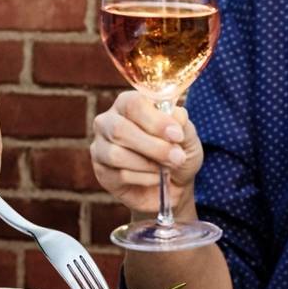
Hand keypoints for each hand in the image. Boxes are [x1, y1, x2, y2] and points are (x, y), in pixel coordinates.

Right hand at [91, 89, 202, 221]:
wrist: (174, 184)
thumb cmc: (177, 152)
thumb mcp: (187, 136)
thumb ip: (182, 123)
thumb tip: (177, 115)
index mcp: (127, 104)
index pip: (133, 104)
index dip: (156, 120)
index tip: (177, 135)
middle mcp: (107, 122)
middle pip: (119, 129)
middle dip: (153, 147)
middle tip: (177, 157)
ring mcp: (100, 148)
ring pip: (116, 155)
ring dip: (149, 164)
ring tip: (167, 168)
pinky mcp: (102, 172)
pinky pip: (120, 175)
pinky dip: (145, 178)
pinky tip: (156, 178)